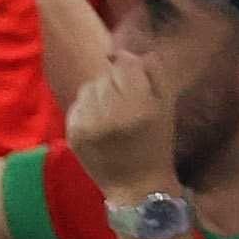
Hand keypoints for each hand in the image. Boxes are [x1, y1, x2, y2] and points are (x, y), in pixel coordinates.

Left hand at [64, 41, 176, 197]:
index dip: (131, 67)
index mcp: (138, 106)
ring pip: (90, 87)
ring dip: (101, 93)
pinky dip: (88, 107)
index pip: (126, 64)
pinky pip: (78, 103)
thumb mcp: (166, 106)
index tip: (136, 77)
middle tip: (127, 102)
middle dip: (117, 83)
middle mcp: (110, 113)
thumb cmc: (156, 143)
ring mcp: (87, 123)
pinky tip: (100, 122)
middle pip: (107, 76)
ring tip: (112, 112)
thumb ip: (152, 73)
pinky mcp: (72, 133)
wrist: (135, 185)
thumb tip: (127, 52)